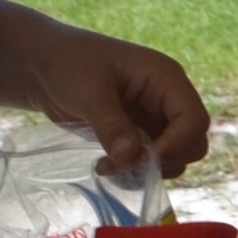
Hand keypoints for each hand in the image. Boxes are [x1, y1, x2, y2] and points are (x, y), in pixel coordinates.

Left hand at [23, 21, 211, 178]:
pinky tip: (106, 167)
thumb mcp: (87, 91)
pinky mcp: (139, 136)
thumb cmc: (67, 64)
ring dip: (147, 171)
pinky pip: (151, 163)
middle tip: (124, 166)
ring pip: (174, 158)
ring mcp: (155, 120)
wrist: (43, 65)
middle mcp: (168, 101)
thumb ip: (110, 124)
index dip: (175, 145)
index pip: (194, 120)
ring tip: (108, 167)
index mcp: (167, 79)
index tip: (140, 160)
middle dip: (163, 161)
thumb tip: (130, 157)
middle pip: (192, 143)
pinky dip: (134, 173)